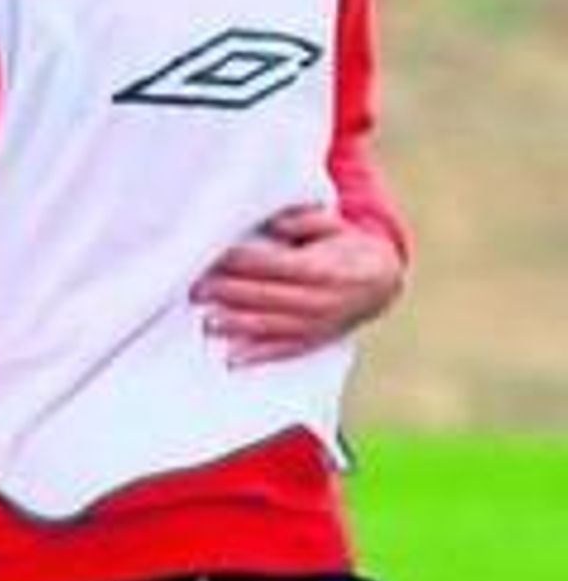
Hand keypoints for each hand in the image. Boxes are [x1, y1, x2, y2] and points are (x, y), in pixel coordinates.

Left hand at [191, 204, 405, 366]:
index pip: (276, 266)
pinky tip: (232, 358)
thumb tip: (274, 223)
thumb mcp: (335, 225)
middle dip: (230, 293)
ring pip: (271, 326)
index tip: (214, 257)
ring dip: (237, 326)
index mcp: (324, 268)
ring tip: (207, 322)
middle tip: (197, 290)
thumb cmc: (348, 247)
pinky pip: (283, 351)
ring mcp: (317, 325)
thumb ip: (304, 221)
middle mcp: (320, 300)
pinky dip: (257, 355)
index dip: (244, 262)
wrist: (383, 282)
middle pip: (268, 297)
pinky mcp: (313, 341)